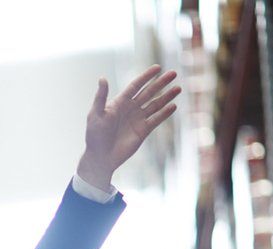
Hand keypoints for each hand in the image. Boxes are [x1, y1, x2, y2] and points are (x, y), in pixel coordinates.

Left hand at [78, 65, 180, 190]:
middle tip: (173, 73)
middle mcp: (130, 109)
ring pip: (155, 105)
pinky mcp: (143, 131)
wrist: (100, 157)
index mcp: (119, 102)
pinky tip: (173, 106)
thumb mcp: (96, 114)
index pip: (135, 86)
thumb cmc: (94, 135)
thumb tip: (102, 78)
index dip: (146, 77)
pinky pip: (156, 120)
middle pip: (149, 92)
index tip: (158, 68)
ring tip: (178, 88)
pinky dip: (165, 113)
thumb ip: (100, 97)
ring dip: (167, 97)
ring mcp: (138, 119)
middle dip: (161, 83)